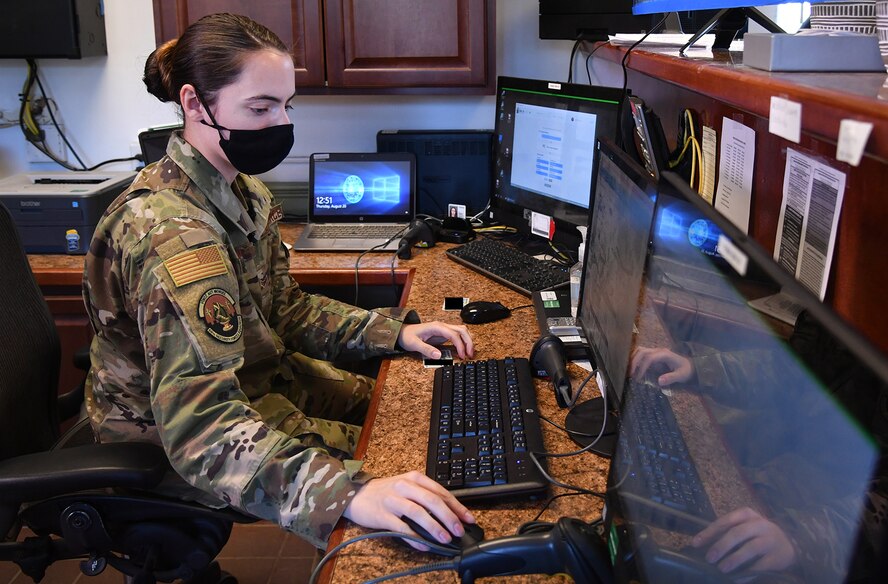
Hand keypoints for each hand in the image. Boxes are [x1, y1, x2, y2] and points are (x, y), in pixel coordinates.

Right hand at [343, 471, 475, 549]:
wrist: (356, 495)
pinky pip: (401, 527)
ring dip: (434, 527)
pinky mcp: (382, 515)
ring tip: (445, 539)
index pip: (441, 492)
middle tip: (459, 531)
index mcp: (414, 478)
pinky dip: (415, 537)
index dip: (457, 506)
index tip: (468, 519)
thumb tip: (450, 516)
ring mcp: (393, 500)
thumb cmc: (385, 493)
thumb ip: (426, 498)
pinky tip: (424, 545)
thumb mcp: (407, 488)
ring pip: (418, 512)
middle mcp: (405, 486)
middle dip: (449, 517)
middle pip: (432, 501)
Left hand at [399, 321, 473, 359]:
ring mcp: (443, 329)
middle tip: (470, 355)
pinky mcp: (443, 334)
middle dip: (468, 342)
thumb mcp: (414, 344)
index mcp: (436, 327)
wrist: (402, 332)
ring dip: (468, 341)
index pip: (453, 334)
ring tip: (469, 353)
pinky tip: (463, 350)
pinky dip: (463, 341)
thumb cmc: (407, 337)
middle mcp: (441, 326)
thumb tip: (438, 355)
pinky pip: (457, 335)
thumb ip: (426, 349)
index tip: (462, 355)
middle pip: (461, 330)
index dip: (460, 345)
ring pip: (461, 331)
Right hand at [631, 346, 692, 385]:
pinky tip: (632, 368)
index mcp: (665, 354)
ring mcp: (655, 352)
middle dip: (634, 362)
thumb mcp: (681, 375)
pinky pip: (640, 354)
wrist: (689, 365)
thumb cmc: (685, 370)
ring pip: (639, 350)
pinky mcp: (652, 355)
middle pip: (641, 351)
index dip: (642, 367)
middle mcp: (658, 351)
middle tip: (630, 374)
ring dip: (632, 359)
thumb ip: (671, 378)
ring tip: (629, 371)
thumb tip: (659, 381)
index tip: (638, 378)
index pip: (649, 358)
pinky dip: (634, 359)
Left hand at [692, 507, 796, 572]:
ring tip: (722, 569)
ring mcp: (770, 540)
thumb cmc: (758, 534)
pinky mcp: (777, 556)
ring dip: (734, 559)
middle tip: (709, 558)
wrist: (789, 544)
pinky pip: (761, 566)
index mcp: (746, 514)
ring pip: (750, 548)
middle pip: (737, 533)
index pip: (725, 521)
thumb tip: (702, 545)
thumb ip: (726, 532)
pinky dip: (748, 573)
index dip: (709, 532)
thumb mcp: (744, 526)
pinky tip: (738, 580)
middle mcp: (759, 524)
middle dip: (721, 546)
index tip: (696, 543)